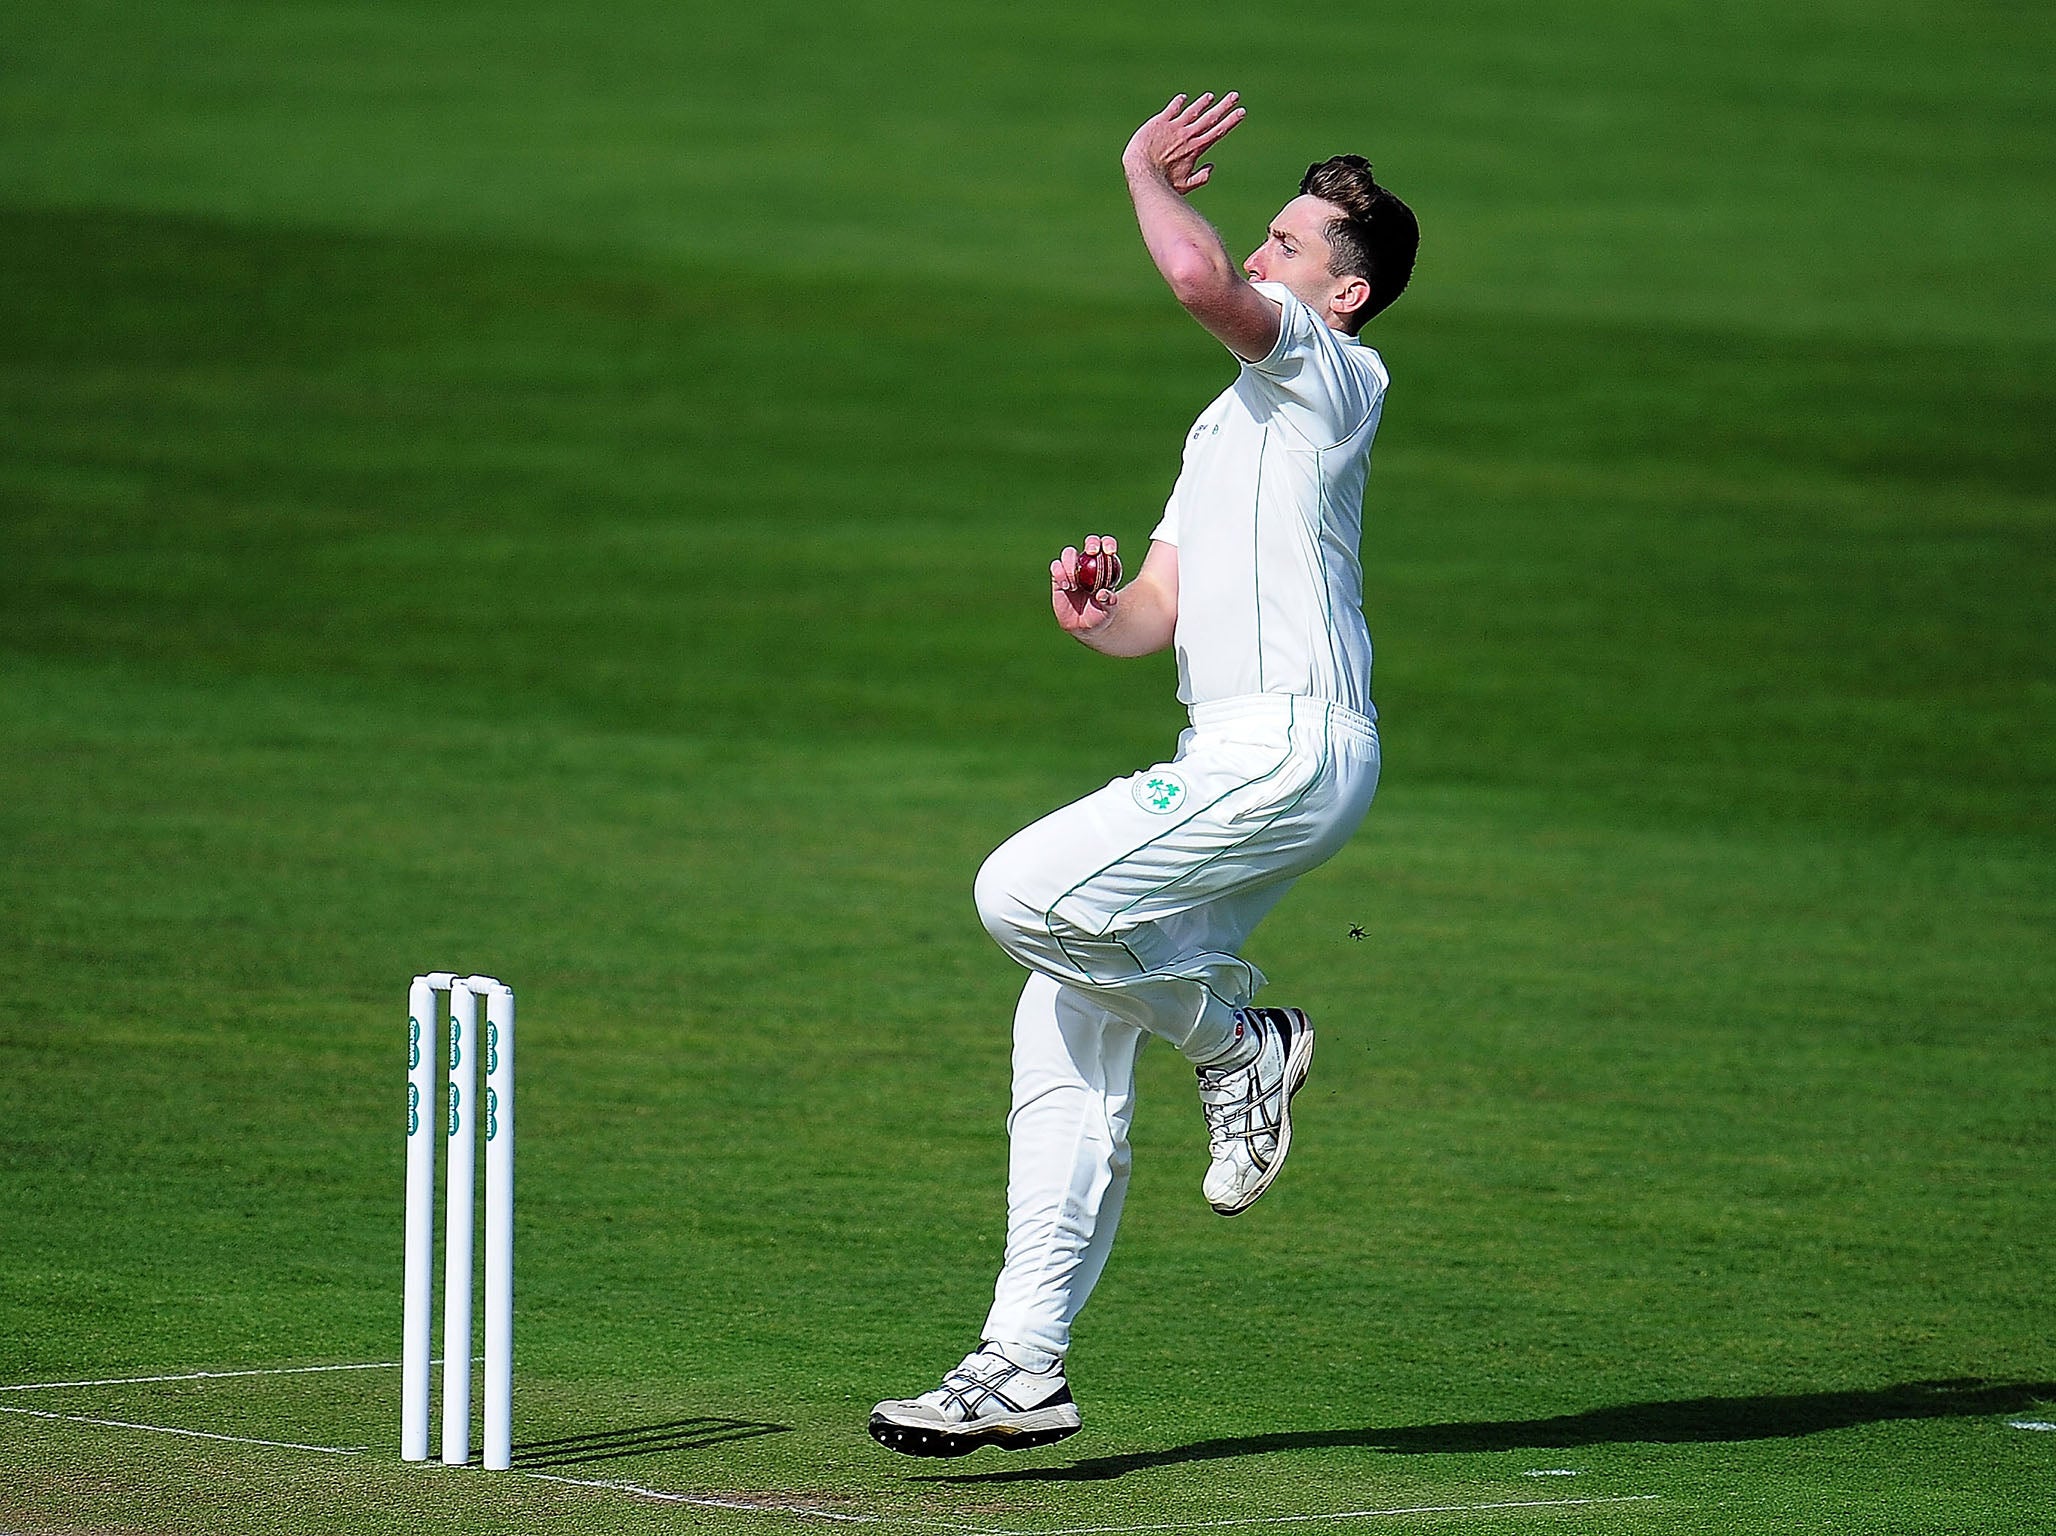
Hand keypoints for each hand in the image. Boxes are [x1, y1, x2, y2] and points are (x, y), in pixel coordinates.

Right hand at [1051, 534, 1120, 634]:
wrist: (1084, 626)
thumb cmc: (1100, 614)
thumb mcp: (1108, 611)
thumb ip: (1108, 602)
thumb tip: (1102, 594)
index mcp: (1105, 565)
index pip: (1107, 546)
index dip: (1108, 543)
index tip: (1110, 552)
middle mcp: (1088, 563)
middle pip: (1090, 542)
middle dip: (1092, 543)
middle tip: (1092, 552)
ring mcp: (1072, 568)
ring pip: (1069, 553)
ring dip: (1071, 564)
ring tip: (1073, 585)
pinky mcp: (1058, 577)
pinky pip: (1056, 566)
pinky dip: (1059, 573)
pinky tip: (1066, 586)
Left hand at [1122, 91, 1245, 195]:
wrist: (1142, 173)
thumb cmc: (1162, 184)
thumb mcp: (1185, 185)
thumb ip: (1200, 177)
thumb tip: (1211, 167)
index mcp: (1196, 149)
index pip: (1218, 131)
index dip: (1231, 121)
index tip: (1242, 111)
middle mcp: (1188, 135)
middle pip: (1210, 117)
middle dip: (1224, 106)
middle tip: (1235, 96)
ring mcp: (1174, 127)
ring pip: (1192, 111)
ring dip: (1202, 103)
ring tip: (1210, 97)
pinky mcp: (1159, 122)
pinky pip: (1172, 109)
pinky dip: (1178, 103)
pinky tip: (1183, 98)